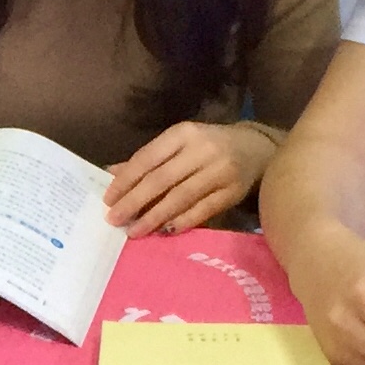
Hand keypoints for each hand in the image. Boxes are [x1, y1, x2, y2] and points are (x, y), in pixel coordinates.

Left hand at [104, 121, 275, 232]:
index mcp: (183, 134)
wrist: (256, 149)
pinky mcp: (233, 192)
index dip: (126, 180)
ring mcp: (220, 171)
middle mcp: (202, 150)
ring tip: (134, 231)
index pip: (148, 158)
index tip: (108, 199)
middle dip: (134, 201)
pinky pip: (202, 210)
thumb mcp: (179, 144)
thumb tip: (111, 174)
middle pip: (161, 179)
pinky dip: (181, 222)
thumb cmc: (207, 146)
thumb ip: (148, 159)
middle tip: (114, 219)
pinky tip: (164, 231)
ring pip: (180, 197)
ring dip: (154, 216)